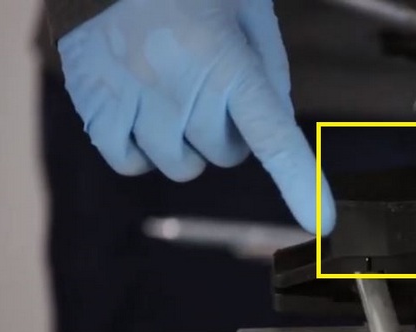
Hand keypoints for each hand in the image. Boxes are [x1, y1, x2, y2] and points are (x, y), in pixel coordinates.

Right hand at [57, 0, 332, 232]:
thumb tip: (272, 143)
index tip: (322, 221)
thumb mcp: (257, 27)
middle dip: (227, 135)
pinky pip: (124, 159)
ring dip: (185, 146)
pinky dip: (139, 151)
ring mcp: (132, 89)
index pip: (271, 135)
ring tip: (178, 99)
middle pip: (223, 156)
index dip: (299, 181)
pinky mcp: (93, 92)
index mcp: (230, 64)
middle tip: (213, 90)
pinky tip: (144, 118)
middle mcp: (180, 82)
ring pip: (177, 164)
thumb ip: (271, 84)